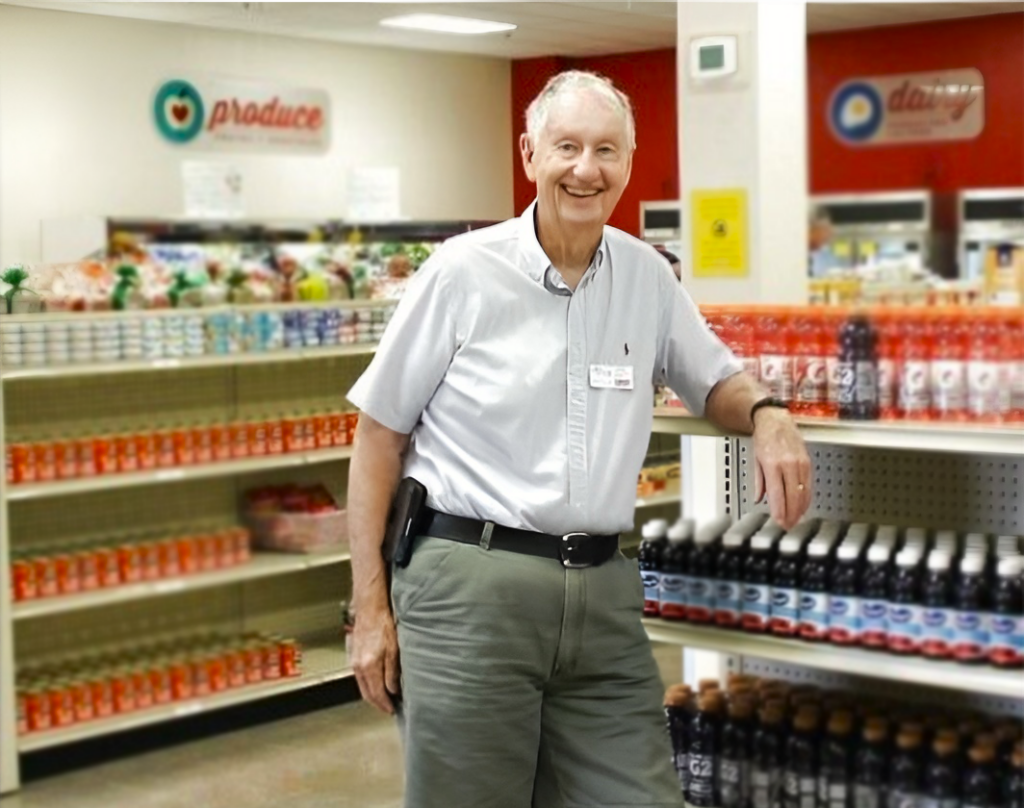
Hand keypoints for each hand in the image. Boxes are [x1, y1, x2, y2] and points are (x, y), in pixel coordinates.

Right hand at [351, 604, 400, 713]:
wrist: (370, 608)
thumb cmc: (383, 624)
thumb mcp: (394, 649)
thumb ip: (393, 672)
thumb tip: (393, 690)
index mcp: (369, 666)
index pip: (377, 694)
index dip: (385, 704)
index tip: (392, 710)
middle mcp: (359, 666)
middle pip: (367, 693)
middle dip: (378, 703)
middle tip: (389, 708)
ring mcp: (355, 661)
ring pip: (362, 686)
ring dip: (372, 695)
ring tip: (385, 698)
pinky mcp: (354, 655)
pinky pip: (360, 677)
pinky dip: (368, 684)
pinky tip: (376, 682)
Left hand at [751, 407, 811, 530]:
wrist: (775, 419)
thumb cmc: (764, 437)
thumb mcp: (756, 460)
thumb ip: (759, 482)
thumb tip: (759, 498)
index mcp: (773, 464)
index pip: (778, 494)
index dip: (780, 511)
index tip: (779, 521)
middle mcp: (789, 463)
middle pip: (793, 496)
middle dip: (791, 514)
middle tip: (787, 525)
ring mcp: (800, 463)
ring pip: (803, 492)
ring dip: (800, 508)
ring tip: (795, 519)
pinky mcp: (807, 462)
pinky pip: (809, 484)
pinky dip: (806, 497)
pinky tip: (803, 505)